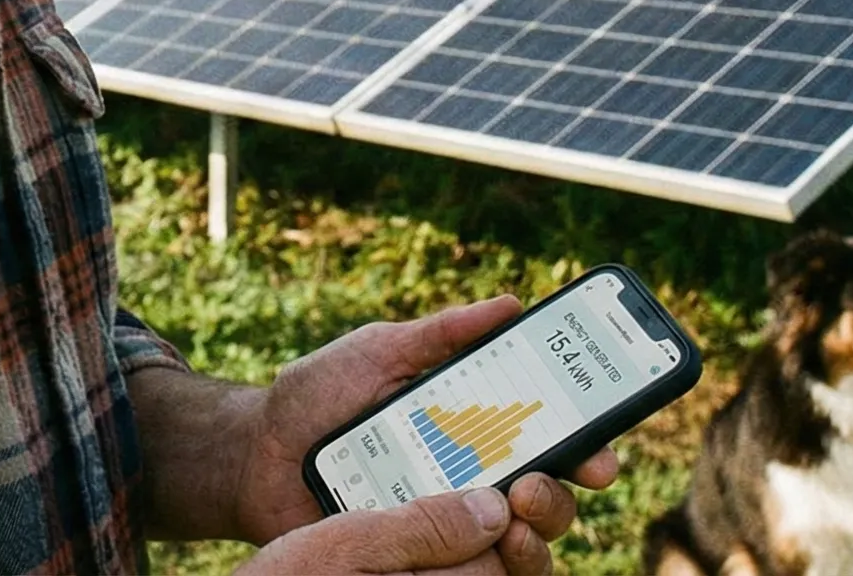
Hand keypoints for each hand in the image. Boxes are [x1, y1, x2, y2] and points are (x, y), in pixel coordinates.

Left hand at [234, 296, 618, 572]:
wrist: (253, 454)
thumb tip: (510, 303)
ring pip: (521, 550)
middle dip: (562, 499)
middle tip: (537, 485)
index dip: (589, 451)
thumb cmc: (317, 398)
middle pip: (550, 503)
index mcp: (475, 431)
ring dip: (534, 539)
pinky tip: (476, 553)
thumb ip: (440, 334)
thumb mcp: (377, 352)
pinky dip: (483, 571)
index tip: (599, 455)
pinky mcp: (417, 563)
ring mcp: (446, 528)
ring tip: (509, 520)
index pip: (551, 445)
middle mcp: (471, 483)